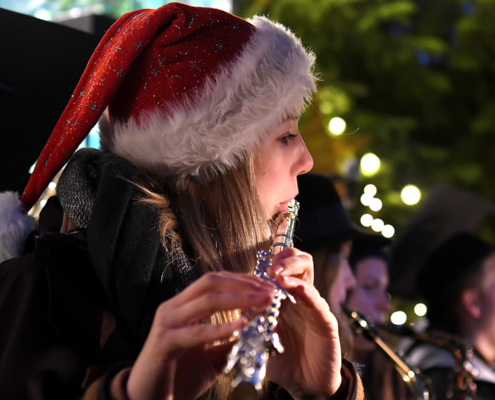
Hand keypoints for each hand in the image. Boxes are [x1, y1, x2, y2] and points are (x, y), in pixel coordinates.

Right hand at [125, 271, 273, 399]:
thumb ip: (228, 343)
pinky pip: (196, 332)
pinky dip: (220, 328)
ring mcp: (166, 322)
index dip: (242, 280)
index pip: (215, 281)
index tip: (266, 286)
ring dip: (239, 299)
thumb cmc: (178, 377)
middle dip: (243, 284)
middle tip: (268, 292)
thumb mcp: (210, 357)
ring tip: (262, 303)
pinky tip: (241, 326)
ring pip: (206, 300)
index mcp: (182, 306)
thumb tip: (254, 333)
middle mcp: (172, 307)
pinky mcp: (164, 342)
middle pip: (211, 282)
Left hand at [266, 248, 342, 398]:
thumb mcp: (261, 335)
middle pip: (300, 261)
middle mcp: (301, 296)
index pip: (283, 265)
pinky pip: (318, 303)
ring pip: (308, 275)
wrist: (304, 385)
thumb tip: (232, 302)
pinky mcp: (326, 322)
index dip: (272, 259)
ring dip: (291, 270)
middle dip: (285, 257)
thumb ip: (251, 318)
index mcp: (285, 296)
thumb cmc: (282, 358)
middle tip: (270, 267)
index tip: (258, 264)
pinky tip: (296, 288)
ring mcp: (315, 306)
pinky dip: (307, 292)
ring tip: (277, 273)